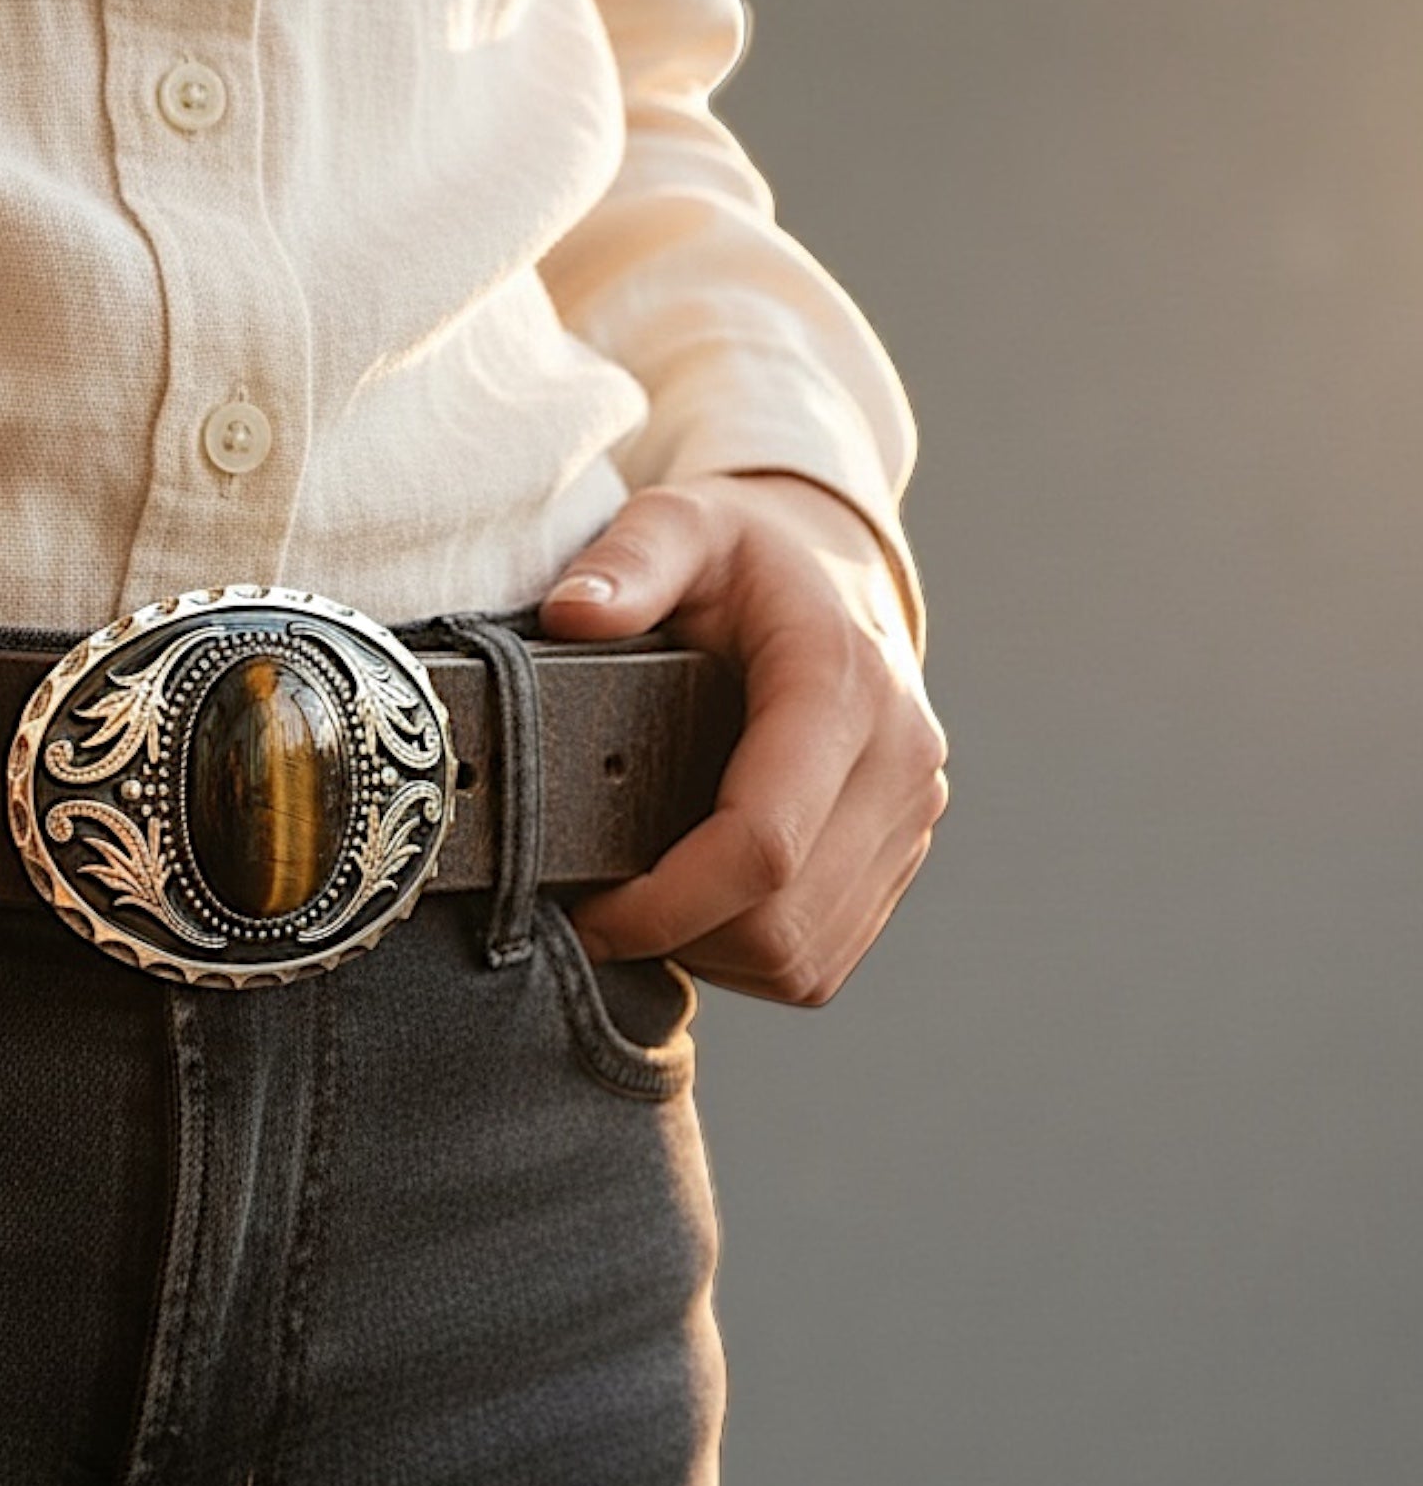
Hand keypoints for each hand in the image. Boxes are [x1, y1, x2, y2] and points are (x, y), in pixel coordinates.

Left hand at [538, 472, 947, 1004]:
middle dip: (674, 938)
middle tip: (596, 913)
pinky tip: (698, 907)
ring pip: (802, 961)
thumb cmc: (743, 559)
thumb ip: (626, 561)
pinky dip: (750, 958)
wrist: (834, 574)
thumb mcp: (679, 524)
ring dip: (709, 956)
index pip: (762, 845)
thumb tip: (573, 615)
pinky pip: (821, 962)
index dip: (664, 904)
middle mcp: (900, 760)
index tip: (588, 914)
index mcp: (841, 686)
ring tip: (645, 905)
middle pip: (779, 925)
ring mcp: (912, 818)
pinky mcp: (902, 859)